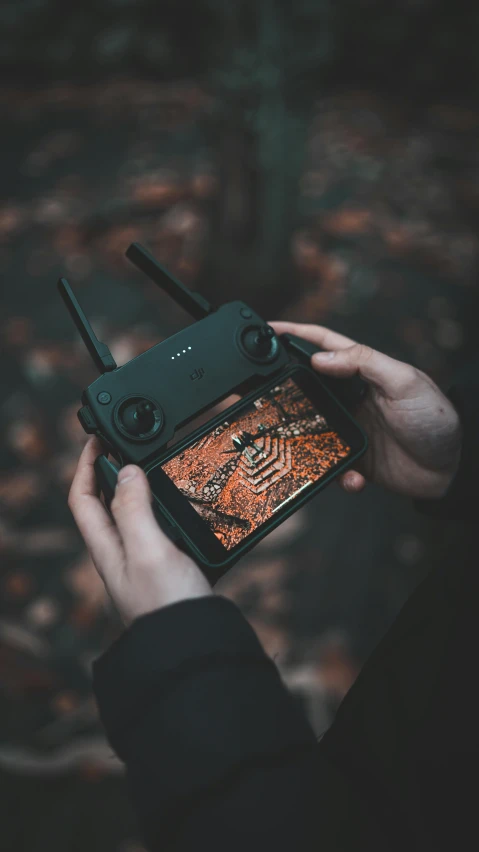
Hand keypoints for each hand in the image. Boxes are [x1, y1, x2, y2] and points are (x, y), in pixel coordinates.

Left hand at [68, 436, 211, 626]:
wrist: (197, 651)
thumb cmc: (167, 608)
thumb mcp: (148, 550)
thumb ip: (134, 509)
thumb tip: (125, 471)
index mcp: (107, 549)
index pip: (82, 499)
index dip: (84, 464)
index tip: (99, 438)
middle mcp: (122, 556)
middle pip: (108, 505)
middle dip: (115, 472)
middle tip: (133, 447)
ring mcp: (147, 565)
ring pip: (140, 517)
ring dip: (147, 490)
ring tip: (163, 469)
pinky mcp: (172, 572)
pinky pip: (166, 533)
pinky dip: (174, 513)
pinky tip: (192, 510)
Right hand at [269, 321, 461, 500]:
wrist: (453, 469)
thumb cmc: (436, 418)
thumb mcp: (404, 382)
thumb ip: (364, 364)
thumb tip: (320, 358)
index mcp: (363, 370)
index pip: (323, 345)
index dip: (295, 334)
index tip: (267, 329)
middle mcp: (352, 396)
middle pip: (307, 386)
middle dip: (283, 389)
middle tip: (258, 393)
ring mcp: (350, 427)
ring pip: (311, 428)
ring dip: (301, 438)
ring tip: (290, 444)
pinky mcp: (353, 457)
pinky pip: (332, 464)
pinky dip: (336, 473)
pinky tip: (351, 478)